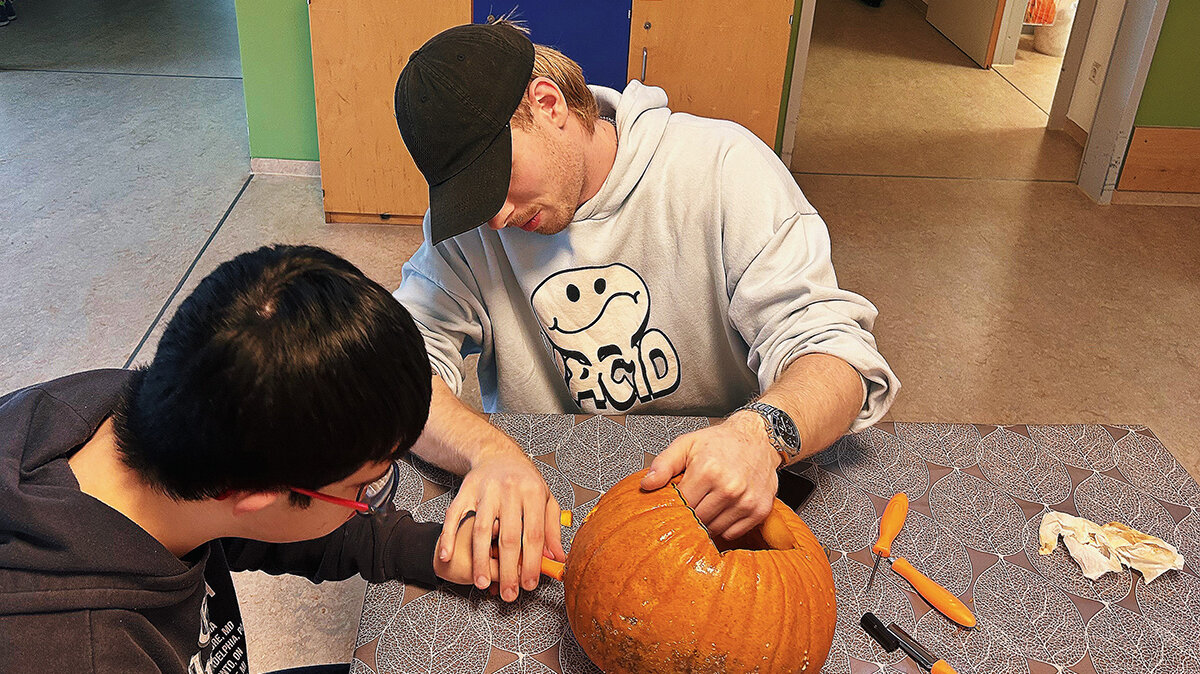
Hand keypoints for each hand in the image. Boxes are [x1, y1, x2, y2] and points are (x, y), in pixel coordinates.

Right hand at [437, 440, 565, 601]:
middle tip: (509, 593)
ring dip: (481, 560)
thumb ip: (552, 529)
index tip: (529, 584)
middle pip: (508, 537)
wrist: (498, 454)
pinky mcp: (465, 491)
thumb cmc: (524, 480)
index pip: (533, 534)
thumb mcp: (545, 499)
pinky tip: (446, 555)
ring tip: (482, 583)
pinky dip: (448, 536)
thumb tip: (557, 559)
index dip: (532, 562)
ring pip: (481, 530)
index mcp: (532, 492)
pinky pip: (454, 516)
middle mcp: (509, 491)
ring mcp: (485, 491)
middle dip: (509, 570)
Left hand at [641, 412, 779, 539]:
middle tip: (691, 502)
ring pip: (714, 529)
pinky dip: (725, 526)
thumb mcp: (687, 444)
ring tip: (708, 503)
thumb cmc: (721, 441)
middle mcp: (729, 488)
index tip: (675, 501)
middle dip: (690, 514)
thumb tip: (647, 484)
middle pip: (697, 520)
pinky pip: (732, 533)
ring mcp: (746, 501)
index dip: (675, 505)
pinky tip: (723, 508)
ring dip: (707, 521)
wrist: (759, 437)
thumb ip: (664, 463)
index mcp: (708, 471)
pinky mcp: (760, 511)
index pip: (681, 505)